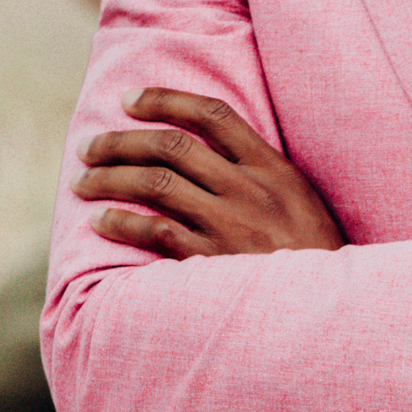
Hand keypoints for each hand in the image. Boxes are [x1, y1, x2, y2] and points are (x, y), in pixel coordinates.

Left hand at [76, 91, 345, 258]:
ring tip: (84, 182)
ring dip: (110, 178)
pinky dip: (122, 222)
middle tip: (89, 148)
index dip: (164, 100)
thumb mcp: (301, 203)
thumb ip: (260, 174)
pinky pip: (156, 232)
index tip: (129, 100)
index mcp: (274, 168)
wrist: (328, 311)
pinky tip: (101, 220)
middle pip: (172, 146)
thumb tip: (202, 152)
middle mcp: (250, 190)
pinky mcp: (213, 261)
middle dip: (120, 142)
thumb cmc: (314, 256)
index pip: (213, 115)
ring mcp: (231, 225)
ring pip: (155, 184)